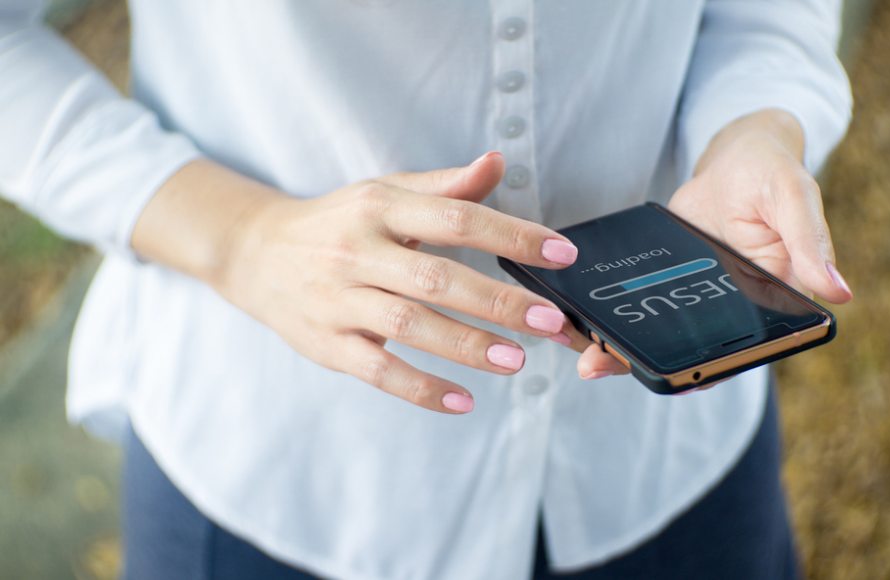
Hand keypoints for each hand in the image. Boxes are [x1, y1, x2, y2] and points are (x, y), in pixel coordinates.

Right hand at [195, 153, 580, 413]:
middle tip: (550, 321)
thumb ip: (445, 187)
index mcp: (379, 207)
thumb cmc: (337, 222)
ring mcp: (339, 300)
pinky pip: (377, 371)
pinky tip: (463, 401)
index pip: (455, 218)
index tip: (561, 254)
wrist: (255, 254)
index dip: (511, 236)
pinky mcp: (326, 344)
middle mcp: (357, 251)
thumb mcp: (384, 193)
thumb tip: (498, 162)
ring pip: (409, 325)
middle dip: (497, 301)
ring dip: (467, 345)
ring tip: (518, 361)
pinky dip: (421, 388)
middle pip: (436, 277)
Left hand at [560, 109, 853, 383]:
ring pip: (664, 336)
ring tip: (585, 359)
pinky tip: (583, 323)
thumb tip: (838, 293)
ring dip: (624, 349)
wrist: (735, 155)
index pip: (746, 347)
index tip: (678, 380)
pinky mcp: (668, 283)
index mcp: (775, 299)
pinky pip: (644, 308)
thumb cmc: (773, 172)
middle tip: (598, 367)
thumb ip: (809, 241)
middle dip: (651, 366)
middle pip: (696, 350)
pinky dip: (616, 317)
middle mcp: (735, 308)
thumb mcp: (793, 196)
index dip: (712, 368)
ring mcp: (697, 299)